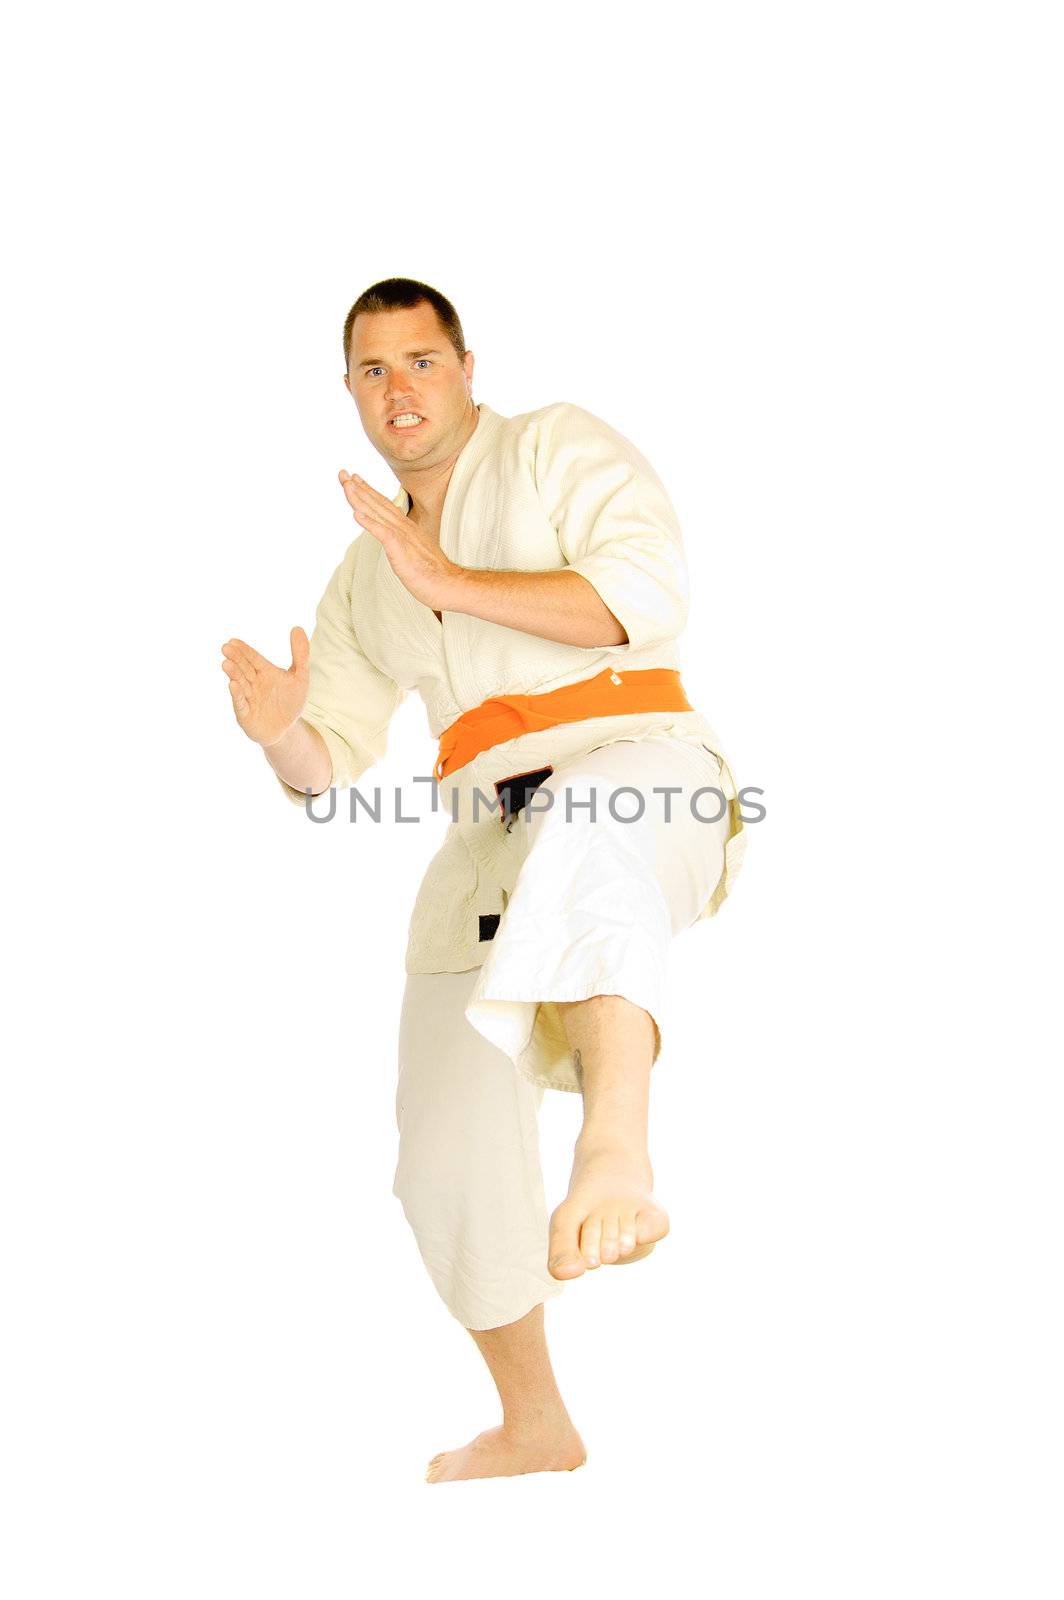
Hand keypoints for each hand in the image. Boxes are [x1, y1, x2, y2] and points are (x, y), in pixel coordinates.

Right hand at [221, 628, 308, 745]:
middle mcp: (253, 683)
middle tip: (226, 648)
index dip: (244, 650)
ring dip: (233, 674)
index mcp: (264, 672)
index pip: (253, 659)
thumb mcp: (300, 677)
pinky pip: (240, 703)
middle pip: (244, 669)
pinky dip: (237, 695)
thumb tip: (297, 627)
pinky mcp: (246, 714)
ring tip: (226, 664)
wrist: (288, 729)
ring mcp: (248, 698)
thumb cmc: (290, 701)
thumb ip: (300, 654)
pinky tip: (232, 685)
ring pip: (240, 684)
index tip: (233, 641)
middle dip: (235, 659)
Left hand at [338, 470, 460, 611]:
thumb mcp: (414, 552)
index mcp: (406, 528)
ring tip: (346, 485)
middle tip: (342, 473)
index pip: (383, 505)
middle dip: (358, 488)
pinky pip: (383, 533)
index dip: (367, 491)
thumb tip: (394, 541)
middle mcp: (403, 527)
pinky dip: (369, 522)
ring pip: (377, 513)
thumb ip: (403, 543)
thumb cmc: (433, 573)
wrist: (448, 584)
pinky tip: (356, 514)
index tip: (354, 479)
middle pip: (377, 503)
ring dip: (360, 498)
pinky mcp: (401, 550)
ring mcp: (403, 537)